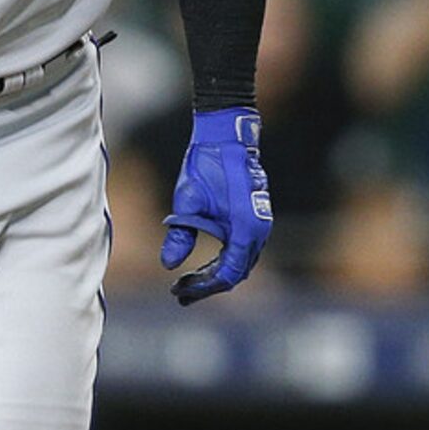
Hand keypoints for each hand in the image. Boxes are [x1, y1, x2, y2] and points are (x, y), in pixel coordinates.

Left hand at [161, 108, 272, 304]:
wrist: (226, 135)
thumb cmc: (207, 164)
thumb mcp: (187, 202)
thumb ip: (180, 236)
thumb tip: (168, 265)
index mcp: (245, 229)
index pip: (228, 274)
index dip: (203, 287)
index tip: (178, 291)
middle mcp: (259, 230)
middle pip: (237, 273)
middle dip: (208, 285)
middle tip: (180, 294)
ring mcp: (260, 224)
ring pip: (241, 262)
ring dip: (216, 274)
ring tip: (188, 282)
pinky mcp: (255, 217)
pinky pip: (242, 248)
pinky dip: (224, 260)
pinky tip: (203, 264)